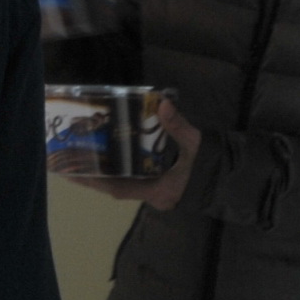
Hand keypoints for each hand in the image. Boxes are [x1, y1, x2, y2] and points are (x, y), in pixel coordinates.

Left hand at [74, 93, 200, 210]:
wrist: (232, 179)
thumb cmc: (212, 165)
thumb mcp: (197, 145)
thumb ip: (180, 127)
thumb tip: (163, 104)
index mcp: (160, 190)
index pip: (121, 190)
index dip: (97, 182)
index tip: (75, 173)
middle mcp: (153, 196)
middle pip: (115, 188)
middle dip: (92, 178)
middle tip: (67, 164)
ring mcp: (155, 193)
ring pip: (122, 184)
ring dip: (102, 174)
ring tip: (78, 160)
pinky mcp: (157, 186)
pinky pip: (131, 180)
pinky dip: (117, 171)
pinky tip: (105, 159)